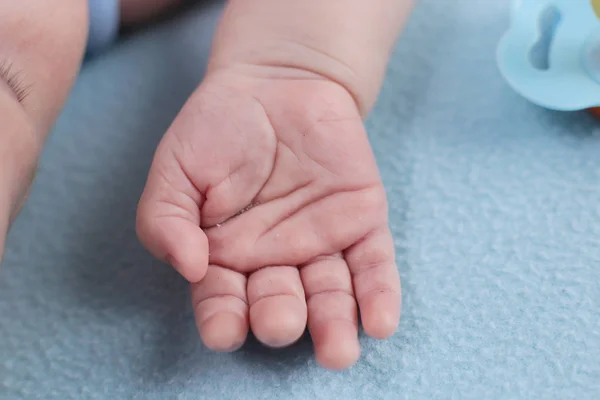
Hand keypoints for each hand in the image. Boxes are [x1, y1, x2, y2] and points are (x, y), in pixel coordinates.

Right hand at [136, 71, 400, 369]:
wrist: (276, 82)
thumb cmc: (218, 129)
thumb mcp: (175, 168)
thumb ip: (166, 219)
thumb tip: (188, 266)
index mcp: (227, 256)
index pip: (224, 300)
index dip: (223, 319)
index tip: (225, 330)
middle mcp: (276, 259)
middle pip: (280, 304)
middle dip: (280, 319)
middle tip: (280, 321)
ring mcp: (322, 242)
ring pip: (331, 295)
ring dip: (336, 326)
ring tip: (338, 352)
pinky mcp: (361, 220)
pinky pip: (374, 263)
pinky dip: (378, 293)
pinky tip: (379, 322)